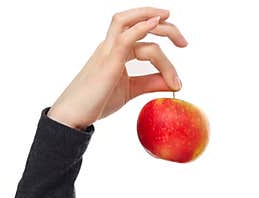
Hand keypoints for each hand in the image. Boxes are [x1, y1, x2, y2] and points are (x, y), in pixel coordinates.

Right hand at [48, 7, 187, 130]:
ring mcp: (107, 51)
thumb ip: (150, 83)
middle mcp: (110, 45)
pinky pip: (125, 38)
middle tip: (184, 42)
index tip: (182, 47)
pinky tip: (156, 23)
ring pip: (129, 23)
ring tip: (180, 41)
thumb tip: (174, 83)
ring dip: (156, 24)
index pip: (140, 32)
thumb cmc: (97, 102)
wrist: (73, 115)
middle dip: (163, 25)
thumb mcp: (130, 90)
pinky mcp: (108, 62)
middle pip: (136, 20)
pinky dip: (141, 28)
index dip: (162, 34)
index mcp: (115, 50)